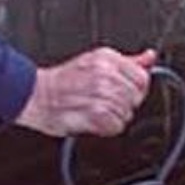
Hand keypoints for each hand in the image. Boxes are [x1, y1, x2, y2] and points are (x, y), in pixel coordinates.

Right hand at [16, 46, 156, 136]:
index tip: (124, 93)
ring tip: (96, 110)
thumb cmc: (62, 81)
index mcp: (107, 59)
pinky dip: (106, 128)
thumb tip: (149, 57)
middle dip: (124, 104)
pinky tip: (94, 120)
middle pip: (136, 98)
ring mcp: (100, 93)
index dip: (136, 90)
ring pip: (127, 113)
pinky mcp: (94, 112)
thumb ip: (127, 62)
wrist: (35, 94)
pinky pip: (116, 126)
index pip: (142, 78)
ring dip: (114, 117)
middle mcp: (105, 74)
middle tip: (105, 103)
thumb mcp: (96, 61)